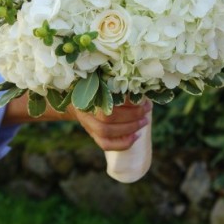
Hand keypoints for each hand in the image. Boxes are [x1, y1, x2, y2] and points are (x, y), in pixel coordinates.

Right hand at [3, 92, 152, 151]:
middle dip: (132, 115)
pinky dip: (122, 143)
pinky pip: (105, 144)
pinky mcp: (92, 135)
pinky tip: (136, 137)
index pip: (107, 99)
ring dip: (130, 128)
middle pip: (108, 118)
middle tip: (147, 109)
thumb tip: (141, 84)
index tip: (142, 97)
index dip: (126, 101)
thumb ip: (116, 82)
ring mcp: (87, 124)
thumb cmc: (95, 87)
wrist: (77, 100)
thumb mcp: (102, 80)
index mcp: (88, 92)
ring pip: (106, 132)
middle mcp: (85, 109)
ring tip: (145, 121)